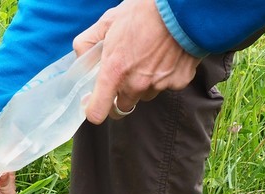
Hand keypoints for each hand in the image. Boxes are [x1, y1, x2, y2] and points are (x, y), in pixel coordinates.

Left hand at [74, 0, 201, 123]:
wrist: (183, 6)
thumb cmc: (144, 11)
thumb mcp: (107, 21)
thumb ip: (87, 43)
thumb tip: (81, 59)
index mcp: (114, 72)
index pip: (97, 112)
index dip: (93, 109)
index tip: (94, 102)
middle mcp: (136, 84)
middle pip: (122, 105)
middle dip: (120, 93)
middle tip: (125, 71)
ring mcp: (159, 84)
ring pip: (145, 95)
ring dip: (143, 84)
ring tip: (148, 58)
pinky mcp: (179, 81)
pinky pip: (167, 86)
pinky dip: (165, 76)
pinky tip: (167, 55)